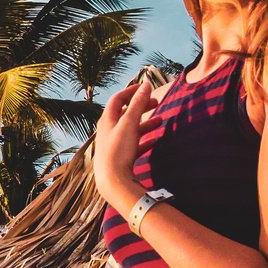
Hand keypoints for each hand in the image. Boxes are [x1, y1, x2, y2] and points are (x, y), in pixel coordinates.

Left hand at [93, 81, 153, 210]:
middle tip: (156, 103)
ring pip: (131, 130)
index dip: (131, 91)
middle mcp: (108, 131)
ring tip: (161, 120)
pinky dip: (145, 140)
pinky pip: (134, 145)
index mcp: (107, 120)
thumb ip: (138, 104)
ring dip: (146, 123)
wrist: (112, 182)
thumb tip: (146, 85)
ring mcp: (114, 145)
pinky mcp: (120, 159)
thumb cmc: (118, 151)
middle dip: (141, 107)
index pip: (117, 99)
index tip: (146, 87)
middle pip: (125, 114)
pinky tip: (156, 140)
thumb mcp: (129, 124)